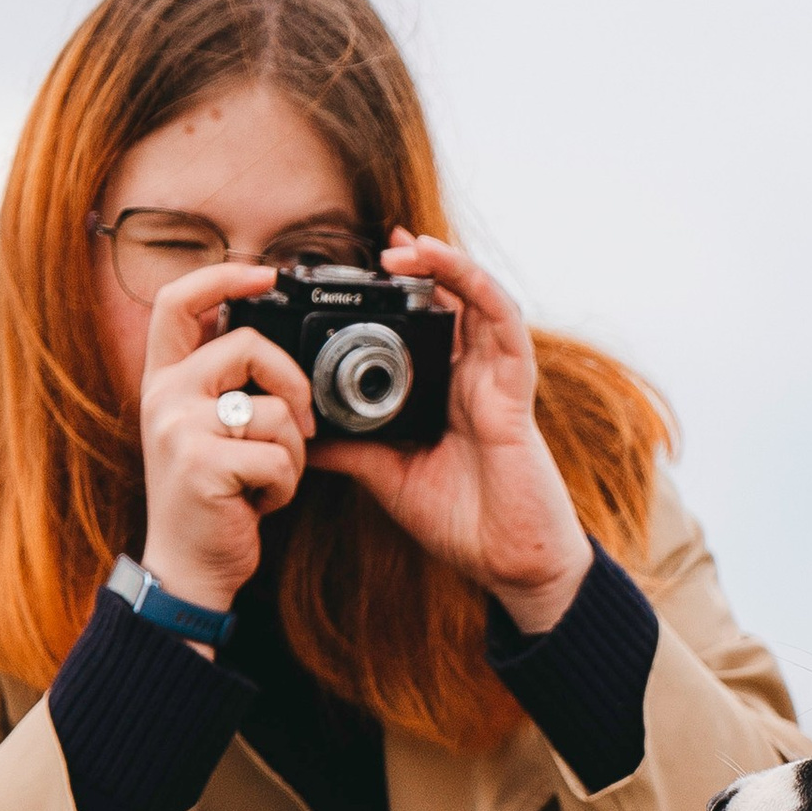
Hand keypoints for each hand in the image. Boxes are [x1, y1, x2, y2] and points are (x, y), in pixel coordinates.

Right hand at [136, 263, 315, 615]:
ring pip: (274, 410)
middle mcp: (164, 397)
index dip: (222, 277)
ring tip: (265, 479)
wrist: (187, 567)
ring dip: (291, 453)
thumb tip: (274, 343)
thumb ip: (225, 385)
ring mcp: (178, 429)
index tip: (265, 275)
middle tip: (300, 423)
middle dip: (293, 382)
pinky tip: (261, 502)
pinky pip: (277, 457)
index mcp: (165, 380)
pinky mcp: (201, 465)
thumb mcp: (204, 431)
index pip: (177, 302)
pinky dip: (285, 486)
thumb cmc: (211, 498)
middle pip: (247, 344)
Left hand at [311, 230, 589, 634]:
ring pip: (480, 301)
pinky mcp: (515, 393)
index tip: (361, 274)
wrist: (509, 565)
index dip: (401, 296)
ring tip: (408, 246)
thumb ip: (349, 448)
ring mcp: (496, 382)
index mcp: (444, 393)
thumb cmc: (460, 522)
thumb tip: (296, 431)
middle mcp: (472, 379)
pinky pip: (505, 329)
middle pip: (452, 304)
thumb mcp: (386, 476)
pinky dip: (480, 292)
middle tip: (382, 245)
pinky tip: (453, 271)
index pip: (424, 329)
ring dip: (447, 267)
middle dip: (421, 269)